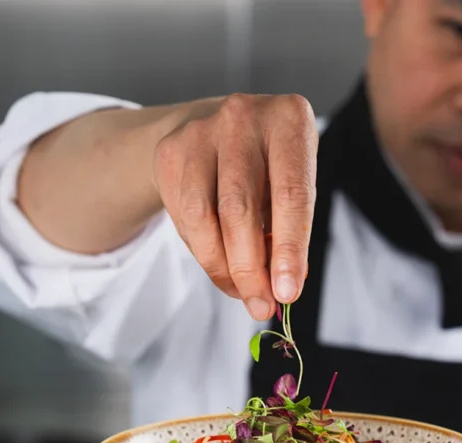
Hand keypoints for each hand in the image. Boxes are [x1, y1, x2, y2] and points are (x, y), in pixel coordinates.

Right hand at [152, 93, 317, 320]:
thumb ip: (290, 229)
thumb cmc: (267, 164)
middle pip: (240, 210)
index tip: (287, 293)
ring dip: (222, 267)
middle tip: (261, 304)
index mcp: (289, 120)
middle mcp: (243, 118)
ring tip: (241, 291)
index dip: (289, 250)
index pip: (292, 195)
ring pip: (203, 218)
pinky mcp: (170, 152)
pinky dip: (203, 251)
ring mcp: (200, 132)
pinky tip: (219, 259)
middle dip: (250, 269)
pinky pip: (182, 218)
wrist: (214, 128)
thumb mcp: (290, 184)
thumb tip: (280, 289)